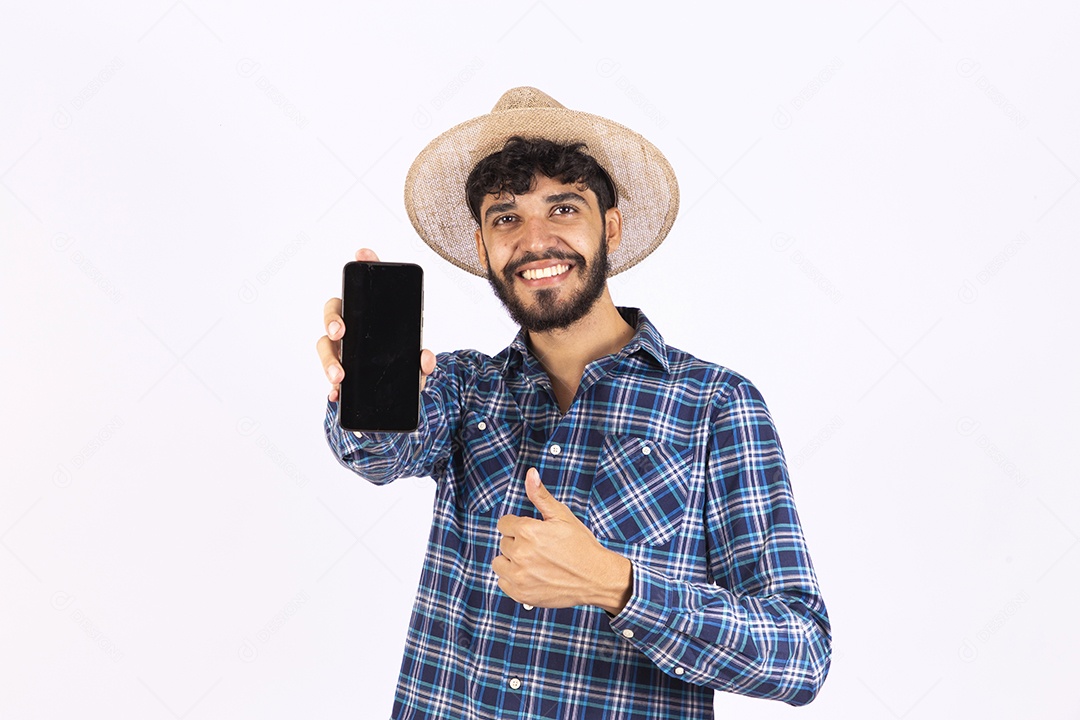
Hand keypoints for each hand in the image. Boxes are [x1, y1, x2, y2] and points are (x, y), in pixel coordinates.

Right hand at [316, 248, 435, 402]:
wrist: (396, 394)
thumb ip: (423, 361)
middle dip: (332, 320)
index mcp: (371, 314)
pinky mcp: (338, 372)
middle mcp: (352, 326)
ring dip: (329, 360)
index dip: (364, 263)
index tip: (363, 254)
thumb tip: (425, 359)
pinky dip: (331, 387)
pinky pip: (329, 377)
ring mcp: (342, 348)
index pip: (365, 284)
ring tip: (339, 378)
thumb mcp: (416, 363)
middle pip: (334, 312)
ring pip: (325, 346)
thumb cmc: (402, 365)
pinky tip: (335, 394)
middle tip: (340, 333)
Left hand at [492, 468, 632, 612]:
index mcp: (527, 531)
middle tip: (539, 549)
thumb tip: (530, 474)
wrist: (596, 577)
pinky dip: (513, 579)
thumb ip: (540, 495)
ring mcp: (519, 575)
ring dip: (511, 561)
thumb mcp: (562, 516)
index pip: (504, 524)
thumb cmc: (581, 545)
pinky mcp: (520, 593)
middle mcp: (520, 553)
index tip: (532, 532)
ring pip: (499, 563)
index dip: (518, 526)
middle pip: (504, 543)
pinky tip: (531, 575)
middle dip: (518, 543)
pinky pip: (502, 582)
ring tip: (533, 562)